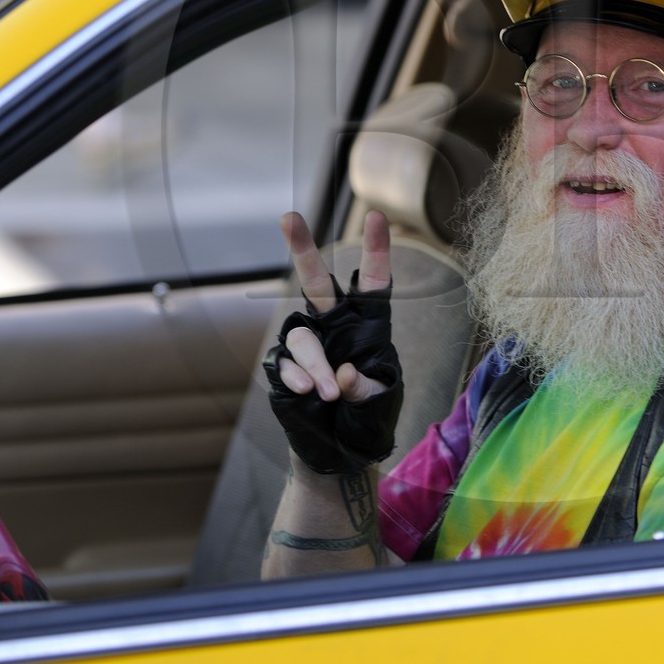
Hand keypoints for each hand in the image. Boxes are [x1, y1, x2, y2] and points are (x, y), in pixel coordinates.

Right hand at [274, 211, 391, 401]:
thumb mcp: (380, 400)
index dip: (376, 250)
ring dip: (316, 364)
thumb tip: (341, 373)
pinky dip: (296, 376)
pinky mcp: (283, 365)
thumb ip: (365, 386)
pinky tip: (306, 391)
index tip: (378, 217)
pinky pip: (284, 361)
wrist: (339, 447)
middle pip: (316, 282)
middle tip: (289, 217)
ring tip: (328, 393)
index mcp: (367, 324)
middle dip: (302, 249)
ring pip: (303, 337)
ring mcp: (307, 342)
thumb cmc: (368, 415)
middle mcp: (334, 324)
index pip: (373, 282)